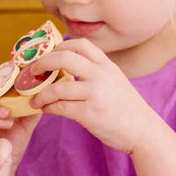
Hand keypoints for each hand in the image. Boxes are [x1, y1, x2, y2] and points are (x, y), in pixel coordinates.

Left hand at [29, 39, 156, 154]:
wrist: (143, 131)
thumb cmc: (127, 109)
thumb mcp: (116, 81)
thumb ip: (97, 73)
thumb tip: (70, 69)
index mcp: (107, 65)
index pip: (80, 44)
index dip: (60, 46)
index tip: (48, 54)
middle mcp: (101, 75)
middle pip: (64, 58)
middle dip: (43, 62)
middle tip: (33, 71)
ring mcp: (95, 94)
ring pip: (58, 87)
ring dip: (41, 93)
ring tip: (35, 99)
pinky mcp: (89, 113)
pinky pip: (60, 107)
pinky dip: (48, 108)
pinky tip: (46, 110)